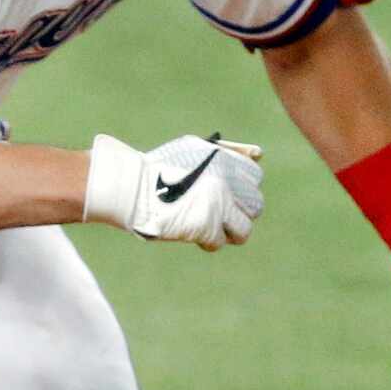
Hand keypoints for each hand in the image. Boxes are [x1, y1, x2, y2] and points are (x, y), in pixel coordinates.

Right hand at [85, 132, 264, 249]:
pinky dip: (208, 241)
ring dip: (229, 231)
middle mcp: (227, 181)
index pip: (255, 178)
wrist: (131, 187)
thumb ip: (228, 150)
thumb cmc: (159, 167)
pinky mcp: (207, 226)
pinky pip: (221, 242)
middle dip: (239, 212)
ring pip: (244, 228)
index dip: (241, 189)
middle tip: (218, 214)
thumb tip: (259, 154)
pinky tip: (193, 233)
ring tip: (209, 227)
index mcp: (224, 160)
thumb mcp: (194, 147)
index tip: (227, 194)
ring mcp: (218, 205)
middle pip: (255, 205)